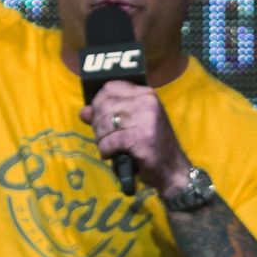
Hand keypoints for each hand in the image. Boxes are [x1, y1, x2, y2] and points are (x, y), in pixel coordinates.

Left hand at [79, 81, 191, 196]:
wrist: (172, 170)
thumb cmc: (151, 146)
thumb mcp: (131, 125)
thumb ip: (107, 114)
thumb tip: (84, 111)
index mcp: (146, 94)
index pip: (110, 87)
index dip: (98, 102)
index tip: (99, 117)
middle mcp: (147, 102)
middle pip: (104, 105)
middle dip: (97, 124)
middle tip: (103, 137)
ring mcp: (146, 119)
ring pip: (105, 122)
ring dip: (100, 138)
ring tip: (108, 147)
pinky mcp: (141, 138)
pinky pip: (110, 140)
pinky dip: (105, 150)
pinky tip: (111, 154)